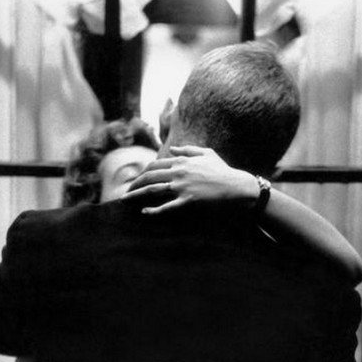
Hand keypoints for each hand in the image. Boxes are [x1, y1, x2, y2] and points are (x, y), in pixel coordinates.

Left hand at [126, 146, 259, 214]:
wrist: (235, 186)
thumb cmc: (222, 170)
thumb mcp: (206, 153)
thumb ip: (188, 150)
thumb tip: (173, 150)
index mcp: (182, 161)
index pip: (156, 164)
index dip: (143, 171)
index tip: (137, 178)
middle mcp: (179, 172)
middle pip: (150, 176)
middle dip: (135, 183)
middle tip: (125, 191)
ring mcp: (182, 187)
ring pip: (153, 189)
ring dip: (137, 194)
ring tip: (126, 200)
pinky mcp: (187, 201)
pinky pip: (167, 206)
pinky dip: (154, 210)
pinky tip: (144, 212)